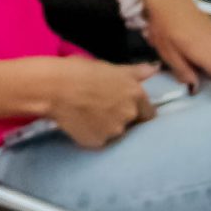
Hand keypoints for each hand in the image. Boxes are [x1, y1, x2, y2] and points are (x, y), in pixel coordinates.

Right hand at [38, 58, 157, 148]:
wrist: (55, 88)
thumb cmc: (82, 71)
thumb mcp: (112, 68)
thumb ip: (136, 72)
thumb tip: (155, 69)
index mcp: (136, 95)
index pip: (149, 113)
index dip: (139, 112)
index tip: (126, 108)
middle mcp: (129, 115)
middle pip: (132, 124)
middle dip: (122, 119)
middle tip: (103, 109)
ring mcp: (114, 131)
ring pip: (115, 133)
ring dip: (107, 127)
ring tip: (90, 115)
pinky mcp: (97, 142)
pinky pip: (99, 141)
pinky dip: (92, 135)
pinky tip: (81, 124)